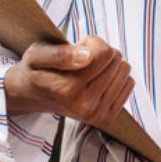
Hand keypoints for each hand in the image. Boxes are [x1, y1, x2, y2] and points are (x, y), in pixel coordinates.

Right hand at [4, 36, 135, 128]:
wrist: (32, 96)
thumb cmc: (36, 70)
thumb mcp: (37, 54)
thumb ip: (60, 54)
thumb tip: (87, 56)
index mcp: (67, 90)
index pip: (104, 53)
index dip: (92, 42)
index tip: (77, 48)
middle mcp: (84, 106)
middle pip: (116, 60)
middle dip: (100, 53)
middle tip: (80, 60)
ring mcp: (96, 115)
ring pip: (124, 71)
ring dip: (108, 65)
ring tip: (87, 71)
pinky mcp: (106, 118)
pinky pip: (129, 85)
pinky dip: (115, 77)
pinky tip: (97, 81)